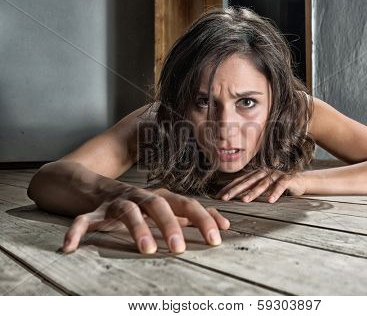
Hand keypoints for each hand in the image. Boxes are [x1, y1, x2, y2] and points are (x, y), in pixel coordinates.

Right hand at [62, 185, 229, 253]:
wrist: (95, 186)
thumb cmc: (138, 203)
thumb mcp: (165, 208)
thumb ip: (192, 216)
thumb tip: (225, 224)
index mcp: (160, 197)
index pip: (186, 204)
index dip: (203, 218)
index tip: (218, 237)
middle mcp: (140, 196)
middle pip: (158, 205)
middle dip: (170, 225)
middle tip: (179, 249)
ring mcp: (117, 202)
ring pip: (127, 212)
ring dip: (137, 229)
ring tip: (146, 250)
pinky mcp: (94, 211)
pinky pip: (84, 220)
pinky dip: (77, 232)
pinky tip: (70, 247)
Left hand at [215, 169, 306, 202]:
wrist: (301, 180)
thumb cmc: (280, 184)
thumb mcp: (264, 186)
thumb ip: (252, 188)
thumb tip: (236, 196)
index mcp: (256, 174)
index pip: (239, 180)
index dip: (228, 188)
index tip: (218, 196)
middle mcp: (264, 172)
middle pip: (247, 182)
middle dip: (235, 190)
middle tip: (225, 198)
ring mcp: (276, 174)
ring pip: (262, 184)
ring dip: (253, 192)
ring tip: (244, 200)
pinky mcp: (287, 179)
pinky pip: (280, 186)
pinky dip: (275, 193)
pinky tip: (270, 200)